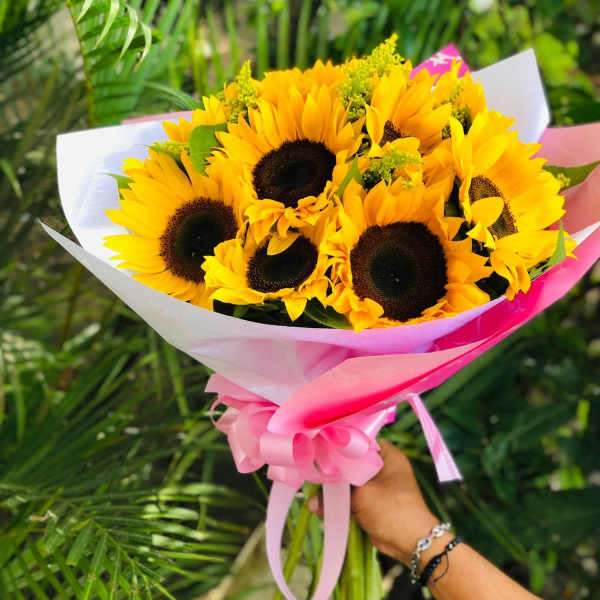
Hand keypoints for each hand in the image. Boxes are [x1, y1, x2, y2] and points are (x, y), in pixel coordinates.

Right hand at [309, 439, 445, 565]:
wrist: (410, 544)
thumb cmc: (391, 509)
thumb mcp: (362, 492)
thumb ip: (338, 488)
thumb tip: (312, 493)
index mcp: (387, 455)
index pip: (359, 440)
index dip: (340, 444)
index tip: (320, 448)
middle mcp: (383, 466)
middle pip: (351, 463)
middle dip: (332, 473)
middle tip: (312, 474)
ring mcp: (377, 485)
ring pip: (349, 482)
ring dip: (333, 492)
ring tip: (313, 498)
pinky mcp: (372, 501)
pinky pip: (351, 497)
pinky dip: (339, 502)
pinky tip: (320, 508)